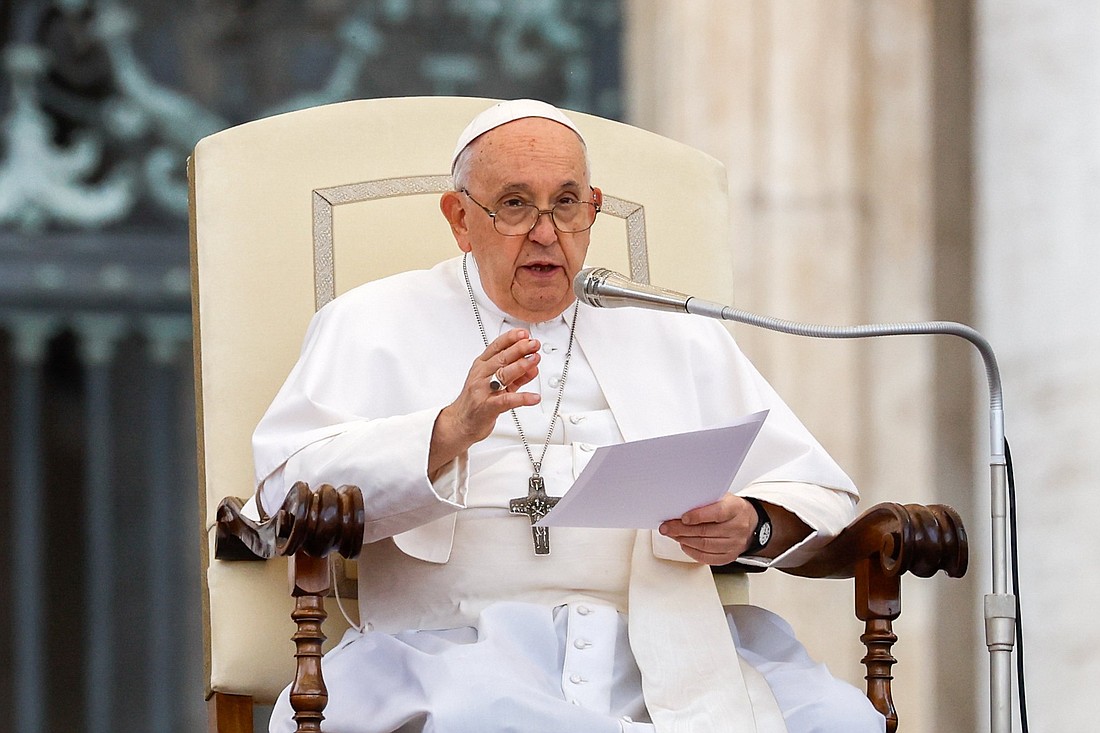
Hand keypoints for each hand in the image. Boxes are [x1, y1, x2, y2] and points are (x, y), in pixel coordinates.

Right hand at [428, 328, 540, 474]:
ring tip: (535, 360)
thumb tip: (533, 366)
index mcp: (481, 366)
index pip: (496, 347)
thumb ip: (515, 375)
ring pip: (503, 375)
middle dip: (519, 349)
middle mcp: (481, 375)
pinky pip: (507, 400)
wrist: (460, 422)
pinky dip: (522, 398)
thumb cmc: (477, 401)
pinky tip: (534, 397)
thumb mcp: (495, 383)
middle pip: (501, 358)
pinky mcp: (488, 407)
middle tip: (533, 344)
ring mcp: (483, 390)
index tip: (524, 333)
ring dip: (521, 366)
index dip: (510, 338)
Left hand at [659, 494, 756, 564]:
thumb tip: (680, 506)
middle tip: (667, 527)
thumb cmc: (731, 508)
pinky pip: (708, 558)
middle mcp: (738, 527)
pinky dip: (692, 552)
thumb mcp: (722, 497)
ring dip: (684, 540)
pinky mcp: (730, 556)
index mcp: (736, 508)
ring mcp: (735, 544)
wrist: (749, 522)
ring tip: (673, 535)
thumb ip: (705, 501)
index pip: (717, 513)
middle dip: (682, 530)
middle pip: (706, 531)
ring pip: (705, 545)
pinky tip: (684, 544)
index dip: (698, 516)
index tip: (682, 517)